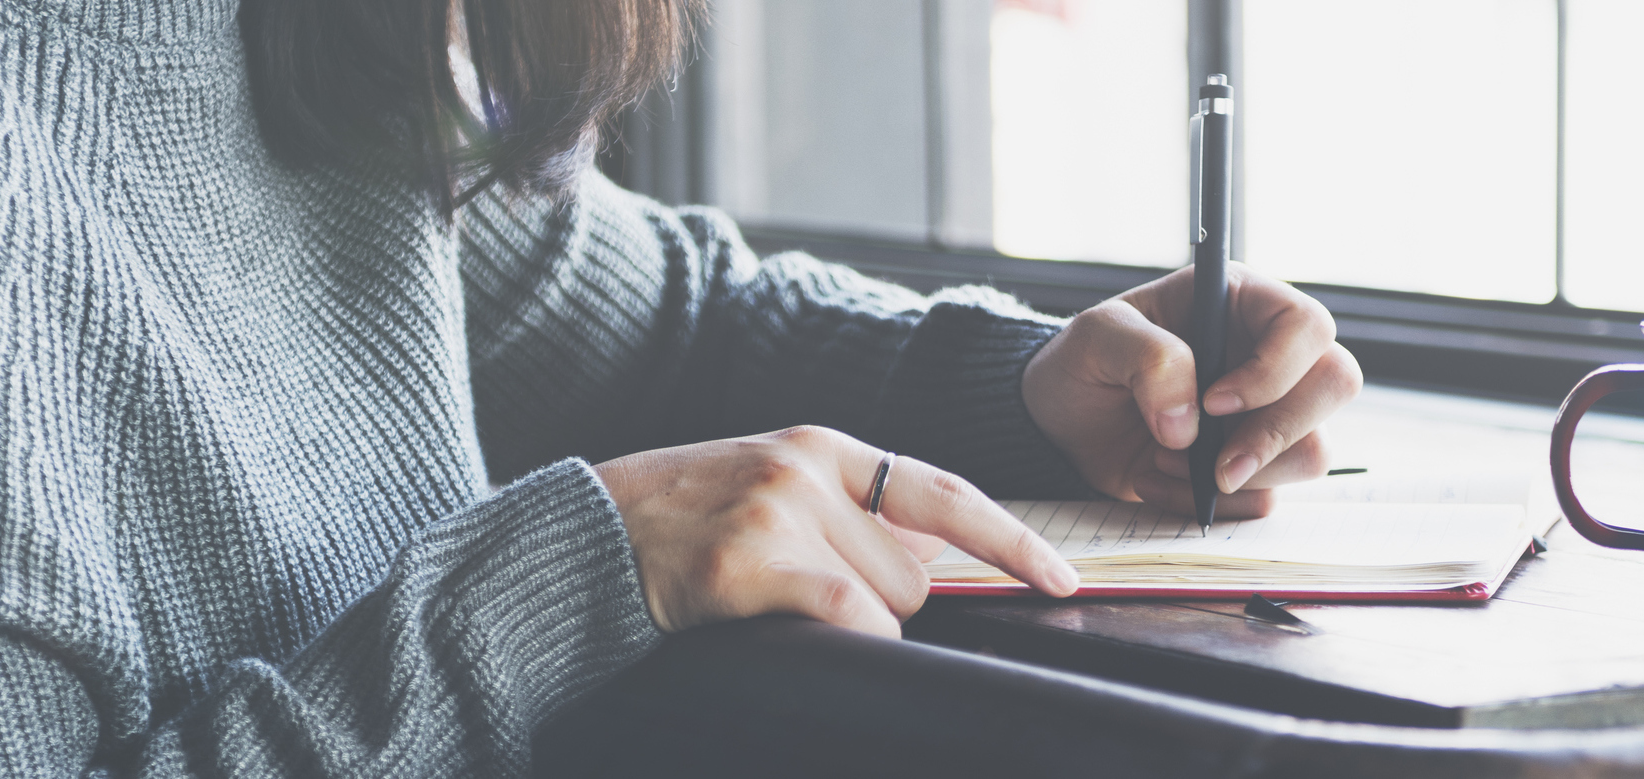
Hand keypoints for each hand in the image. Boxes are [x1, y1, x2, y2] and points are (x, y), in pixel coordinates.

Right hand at [596, 426, 1080, 635]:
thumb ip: (849, 517)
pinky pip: (848, 618)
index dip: (1011, 539)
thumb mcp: (769, 493)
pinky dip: (848, 641)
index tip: (1063, 578)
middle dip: (881, 603)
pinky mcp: (748, 562)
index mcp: (823, 448)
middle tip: (800, 596)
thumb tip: (934, 567)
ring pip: (886, 604)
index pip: (945, 492)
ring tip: (770, 604)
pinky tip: (795, 633)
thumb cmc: (679, 528)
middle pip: (916, 571)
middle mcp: (808, 469)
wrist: (580, 539)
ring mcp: (778, 511)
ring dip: (849, 626)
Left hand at [1023, 264, 1361, 517]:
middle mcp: (1271, 355)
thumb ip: (1148, 359)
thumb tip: (1191, 424)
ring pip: (1314, 451)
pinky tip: (1157, 482)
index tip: (1215, 403)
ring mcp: (1269, 414)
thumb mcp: (1097, 338)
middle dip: (1279, 434)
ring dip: (1240, 475)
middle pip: (1336, 385)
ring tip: (1163, 463)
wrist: (1061, 424)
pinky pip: (1268, 499)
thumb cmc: (1084, 363)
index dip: (1276, 369)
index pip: (1307, 325)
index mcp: (1242, 303)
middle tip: (1215, 464)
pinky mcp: (1254, 466)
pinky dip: (1212, 506)